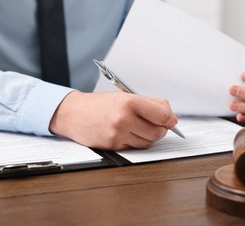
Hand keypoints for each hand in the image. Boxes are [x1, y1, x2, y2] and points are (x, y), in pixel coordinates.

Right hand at [49, 91, 177, 150]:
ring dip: (149, 136)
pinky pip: (134, 147)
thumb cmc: (100, 104)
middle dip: (161, 130)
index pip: (162, 115)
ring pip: (148, 142)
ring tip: (140, 127)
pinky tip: (127, 133)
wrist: (74, 113)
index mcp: (129, 102)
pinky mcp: (113, 146)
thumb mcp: (125, 95)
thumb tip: (171, 118)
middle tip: (157, 125)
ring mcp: (118, 134)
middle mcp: (124, 119)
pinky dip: (135, 141)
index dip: (170, 119)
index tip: (171, 120)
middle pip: (158, 132)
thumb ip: (150, 104)